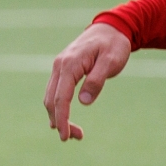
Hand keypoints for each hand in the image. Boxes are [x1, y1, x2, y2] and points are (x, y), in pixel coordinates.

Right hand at [43, 22, 131, 140]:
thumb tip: (83, 102)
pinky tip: (64, 118)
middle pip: (52, 100)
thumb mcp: (112, 62)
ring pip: (51, 97)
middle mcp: (59, 66)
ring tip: (75, 133)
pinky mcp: (62, 70)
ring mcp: (59, 67)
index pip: (61, 97)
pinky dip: (58, 107)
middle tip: (75, 138)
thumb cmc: (114, 44)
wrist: (110, 28)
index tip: (66, 136)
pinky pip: (55, 91)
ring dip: (58, 116)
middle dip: (60, 121)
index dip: (62, 118)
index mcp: (70, 64)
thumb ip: (97, 80)